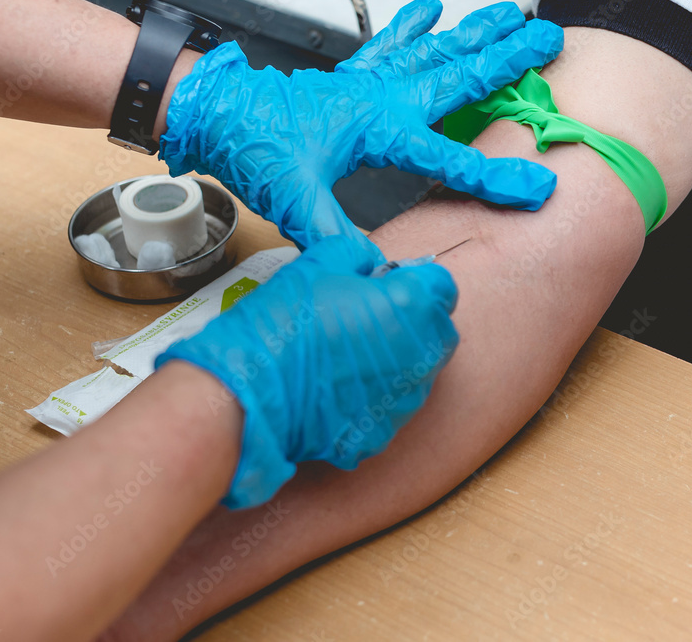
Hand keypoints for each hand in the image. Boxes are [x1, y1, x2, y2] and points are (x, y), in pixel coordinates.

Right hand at [155, 237, 458, 508]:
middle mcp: (421, 356)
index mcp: (412, 306)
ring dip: (394, 359)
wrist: (249, 392)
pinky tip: (334, 388)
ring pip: (416, 372)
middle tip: (366, 316)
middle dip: (410, 321)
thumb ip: (359, 258)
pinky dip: (370, 396)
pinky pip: (388, 407)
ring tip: (344, 354)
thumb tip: (369, 266)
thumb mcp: (320, 263)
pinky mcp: (381, 434)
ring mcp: (404, 401)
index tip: (387, 285)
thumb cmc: (282, 324)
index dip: (413, 281)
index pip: (442, 285)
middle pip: (436, 331)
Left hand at [160, 0, 563, 248]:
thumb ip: (333, 233)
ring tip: (509, 14)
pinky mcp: (349, 77)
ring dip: (473, 33)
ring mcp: (366, 82)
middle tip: (546, 41)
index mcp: (378, 129)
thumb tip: (368, 268)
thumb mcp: (295, 198)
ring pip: (432, 51)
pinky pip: (388, 45)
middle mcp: (380, 98)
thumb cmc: (255, 147)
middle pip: (457, 77)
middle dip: (506, 61)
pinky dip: (411, 26)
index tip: (537, 186)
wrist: (219, 113)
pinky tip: (430, 8)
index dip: (495, 176)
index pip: (449, 158)